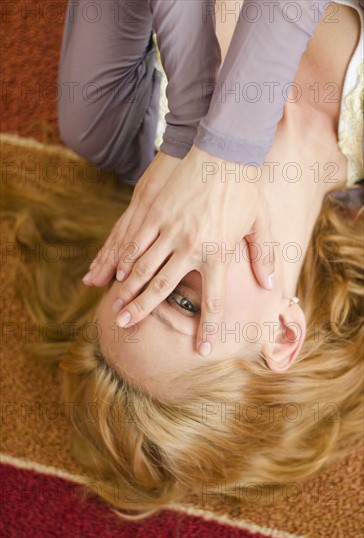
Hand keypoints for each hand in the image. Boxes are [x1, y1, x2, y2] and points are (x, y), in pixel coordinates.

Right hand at [93, 144, 275, 356]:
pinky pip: (134, 240)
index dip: (209, 327)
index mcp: (218, 251)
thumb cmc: (244, 187)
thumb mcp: (261, 222)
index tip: (204, 350)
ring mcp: (169, 227)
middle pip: (163, 285)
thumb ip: (264, 256)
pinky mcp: (154, 210)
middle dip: (142, 308)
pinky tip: (115, 272)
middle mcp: (191, 244)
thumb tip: (271, 286)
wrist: (224, 148)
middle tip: (125, 325)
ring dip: (127, 289)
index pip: (214, 299)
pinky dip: (123, 259)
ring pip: (143, 265)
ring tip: (115, 306)